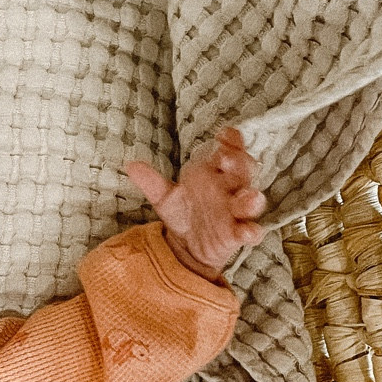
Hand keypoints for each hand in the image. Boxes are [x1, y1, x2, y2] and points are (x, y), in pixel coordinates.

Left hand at [126, 127, 265, 281]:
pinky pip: (250, 231)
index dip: (230, 141)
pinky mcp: (237, 234)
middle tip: (228, 159)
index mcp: (215, 173)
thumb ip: (151, 182)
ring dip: (251, 198)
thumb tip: (130, 165)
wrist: (187, 246)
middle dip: (240, 163)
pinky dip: (251, 231)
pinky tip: (248, 231)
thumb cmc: (184, 214)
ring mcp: (236, 211)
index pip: (228, 150)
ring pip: (250, 200)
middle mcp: (230, 189)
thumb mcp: (166, 198)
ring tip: (250, 197)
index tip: (225, 135)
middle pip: (243, 170)